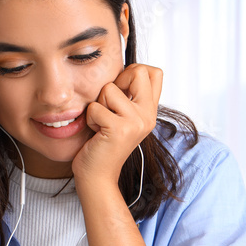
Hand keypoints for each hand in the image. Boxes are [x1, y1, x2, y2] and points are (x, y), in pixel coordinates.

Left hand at [71, 63, 162, 188]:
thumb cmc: (103, 144)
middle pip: (138, 70)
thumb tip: (120, 68)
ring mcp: (136, 122)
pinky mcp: (119, 129)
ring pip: (109, 88)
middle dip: (116, 82)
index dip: (133, 72)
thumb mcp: (121, 117)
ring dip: (98, 105)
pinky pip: (95, 107)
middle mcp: (148, 115)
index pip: (155, 72)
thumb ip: (127, 96)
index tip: (121, 91)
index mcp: (150, 110)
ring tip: (101, 124)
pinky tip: (96, 133)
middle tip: (109, 105)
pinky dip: (90, 119)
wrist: (98, 177)